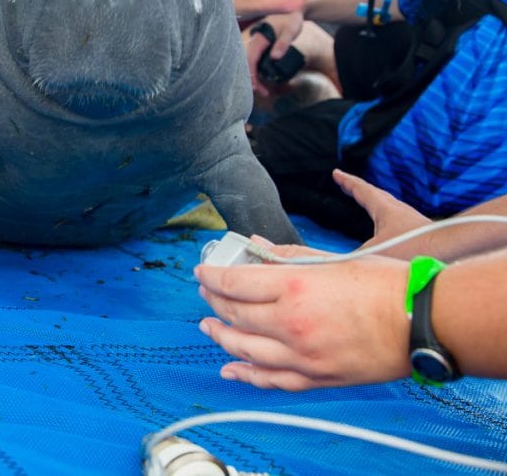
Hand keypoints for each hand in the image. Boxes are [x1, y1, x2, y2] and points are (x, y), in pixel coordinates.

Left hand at [196, 237, 411, 390]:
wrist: (424, 321)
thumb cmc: (385, 285)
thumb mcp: (332, 259)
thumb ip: (288, 255)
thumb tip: (256, 246)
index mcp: (294, 287)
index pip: (234, 282)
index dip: (211, 276)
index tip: (202, 272)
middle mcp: (291, 322)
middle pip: (233, 314)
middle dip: (212, 302)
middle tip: (206, 294)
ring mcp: (302, 355)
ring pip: (244, 348)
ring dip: (220, 336)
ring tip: (208, 326)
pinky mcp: (316, 377)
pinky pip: (270, 379)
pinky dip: (246, 374)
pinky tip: (231, 369)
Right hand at [244, 12, 303, 95]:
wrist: (293, 9)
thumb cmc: (291, 18)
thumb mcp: (290, 30)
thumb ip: (283, 43)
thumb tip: (275, 57)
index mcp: (258, 40)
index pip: (250, 60)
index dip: (251, 75)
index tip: (256, 87)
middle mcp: (254, 43)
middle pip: (249, 66)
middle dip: (254, 81)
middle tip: (265, 94)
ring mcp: (258, 46)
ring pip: (253, 66)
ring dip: (257, 79)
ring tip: (267, 91)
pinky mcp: (263, 48)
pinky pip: (258, 63)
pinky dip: (260, 73)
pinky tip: (267, 80)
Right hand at [333, 169, 431, 255]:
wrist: (450, 250)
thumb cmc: (414, 247)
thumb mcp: (375, 252)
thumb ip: (353, 258)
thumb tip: (337, 264)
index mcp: (384, 208)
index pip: (362, 190)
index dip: (347, 182)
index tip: (337, 173)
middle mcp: (397, 210)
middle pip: (374, 194)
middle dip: (358, 188)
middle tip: (346, 184)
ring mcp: (409, 219)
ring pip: (386, 205)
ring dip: (373, 202)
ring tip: (365, 204)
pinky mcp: (418, 232)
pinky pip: (395, 218)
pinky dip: (384, 218)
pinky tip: (386, 230)